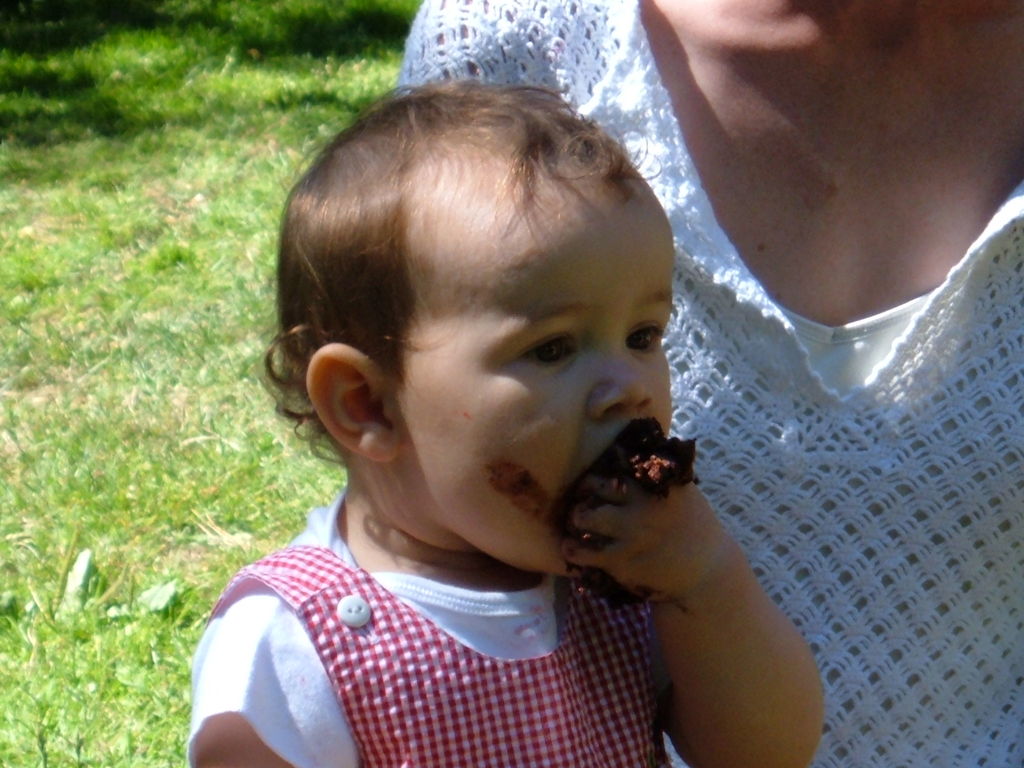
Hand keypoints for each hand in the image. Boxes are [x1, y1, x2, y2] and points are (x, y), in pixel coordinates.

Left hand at [561, 475, 731, 605]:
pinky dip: (572, 549)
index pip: (617, 462)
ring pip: (585, 517)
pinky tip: (570, 547)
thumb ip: (656, 475)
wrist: (707, 571)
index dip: (602, 468)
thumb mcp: (683, 491)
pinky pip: (586, 552)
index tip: (598, 476)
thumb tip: (625, 453)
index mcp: (657, 483)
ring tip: (577, 519)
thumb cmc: (693, 526)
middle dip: (584, 489)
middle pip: (595, 485)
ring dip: (576, 517)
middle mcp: (642, 504)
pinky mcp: (622, 561)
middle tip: (583, 495)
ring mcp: (631, 533)